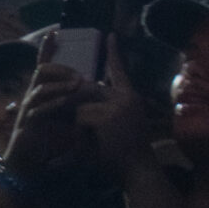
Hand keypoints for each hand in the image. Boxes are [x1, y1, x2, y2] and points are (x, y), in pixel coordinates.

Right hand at [1, 38, 94, 178]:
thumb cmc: (46, 140)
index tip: (54, 33)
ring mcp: (28, 108)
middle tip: (79, 75)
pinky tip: (65, 101)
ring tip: (77, 84)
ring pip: (40, 88)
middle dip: (60, 68)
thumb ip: (72, 103)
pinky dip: (53, 103)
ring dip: (59, 84)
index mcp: (43, 92)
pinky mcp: (27, 121)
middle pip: (41, 71)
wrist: (29, 162)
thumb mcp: (63, 117)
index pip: (45, 67)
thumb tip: (89, 88)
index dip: (47, 50)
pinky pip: (39, 108)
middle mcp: (33, 96)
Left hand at [76, 37, 154, 182]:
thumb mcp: (113, 128)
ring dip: (77, 122)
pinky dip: (80, 131)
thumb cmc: (124, 155)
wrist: (138, 172)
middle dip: (71, 98)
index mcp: (130, 98)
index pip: (120, 71)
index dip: (114, 53)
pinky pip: (81, 117)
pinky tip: (93, 143)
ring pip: (81, 104)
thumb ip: (100, 112)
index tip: (110, 35)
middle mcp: (126, 97)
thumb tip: (79, 99)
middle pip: (88, 87)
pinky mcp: (108, 116)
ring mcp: (118, 105)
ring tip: (90, 139)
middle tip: (70, 113)